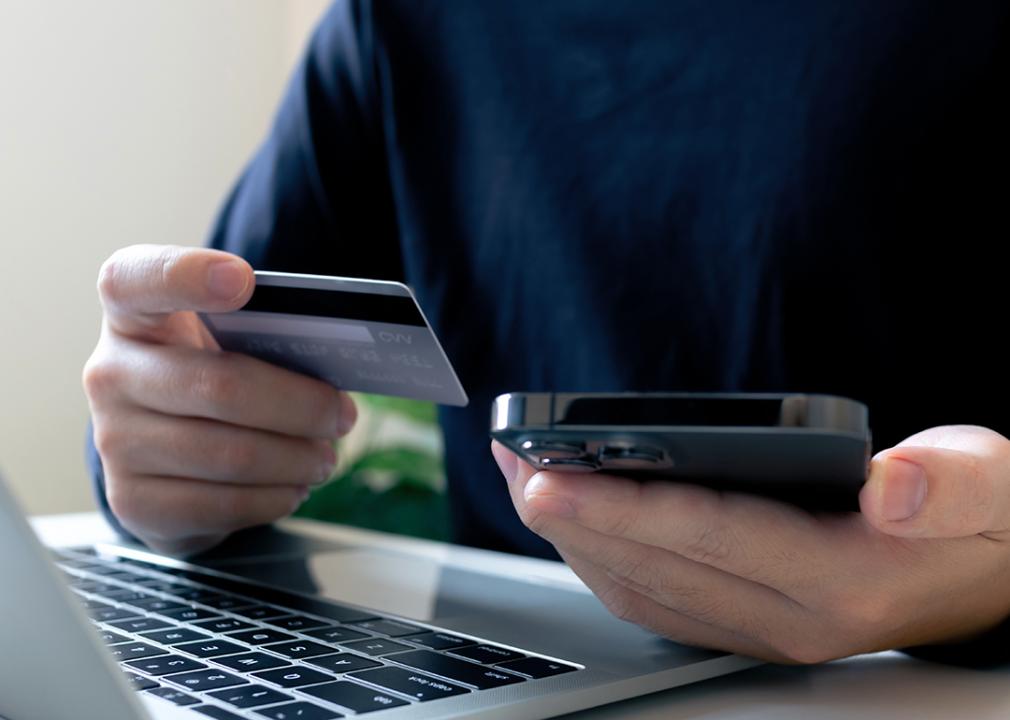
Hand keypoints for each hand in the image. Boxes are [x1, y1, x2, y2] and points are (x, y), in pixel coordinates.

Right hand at [83, 245, 356, 555]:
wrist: (164, 451)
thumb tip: (332, 369)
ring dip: (295, 459)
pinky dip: (273, 497)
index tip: (242, 280)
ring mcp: (115, 441)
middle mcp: (110, 373)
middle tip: (343, 416)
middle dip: (300, 406)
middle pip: (220, 387)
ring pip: (230, 455)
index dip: (185, 276)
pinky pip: (221, 505)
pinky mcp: (133, 501)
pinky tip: (293, 486)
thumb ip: (260, 333)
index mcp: (132, 313)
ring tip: (325, 456)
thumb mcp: (225, 341)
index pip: (136, 280)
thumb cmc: (211, 373)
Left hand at [492, 425, 1009, 663]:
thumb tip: (892, 484)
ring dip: (573, 535)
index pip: (709, 538)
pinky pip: (652, 598)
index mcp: (842, 580)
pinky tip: (570, 515)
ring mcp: (761, 631)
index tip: (549, 477)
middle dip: (573, 515)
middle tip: (512, 459)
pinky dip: (599, 554)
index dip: (623, 507)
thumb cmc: (984, 522)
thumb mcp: (996, 488)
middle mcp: (790, 620)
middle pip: (655, 567)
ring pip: (640, 589)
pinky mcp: (743, 623)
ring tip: (522, 473)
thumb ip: (955, 485)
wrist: (986, 580)